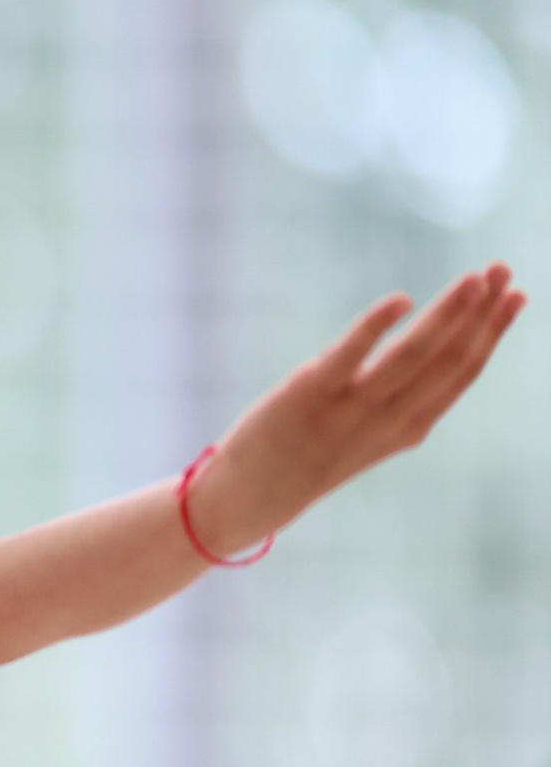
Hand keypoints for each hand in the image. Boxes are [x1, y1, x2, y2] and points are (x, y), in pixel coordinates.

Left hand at [192, 264, 523, 554]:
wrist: (250, 497)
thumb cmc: (310, 458)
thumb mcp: (368, 436)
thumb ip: (401, 402)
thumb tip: (434, 352)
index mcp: (409, 428)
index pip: (463, 373)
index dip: (494, 333)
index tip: (517, 295)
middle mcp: (388, 419)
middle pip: (447, 359)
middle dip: (481, 312)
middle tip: (503, 269)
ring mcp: (349, 407)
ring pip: (412, 355)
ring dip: (447, 313)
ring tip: (475, 278)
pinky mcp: (308, 393)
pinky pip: (350, 355)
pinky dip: (377, 326)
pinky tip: (401, 300)